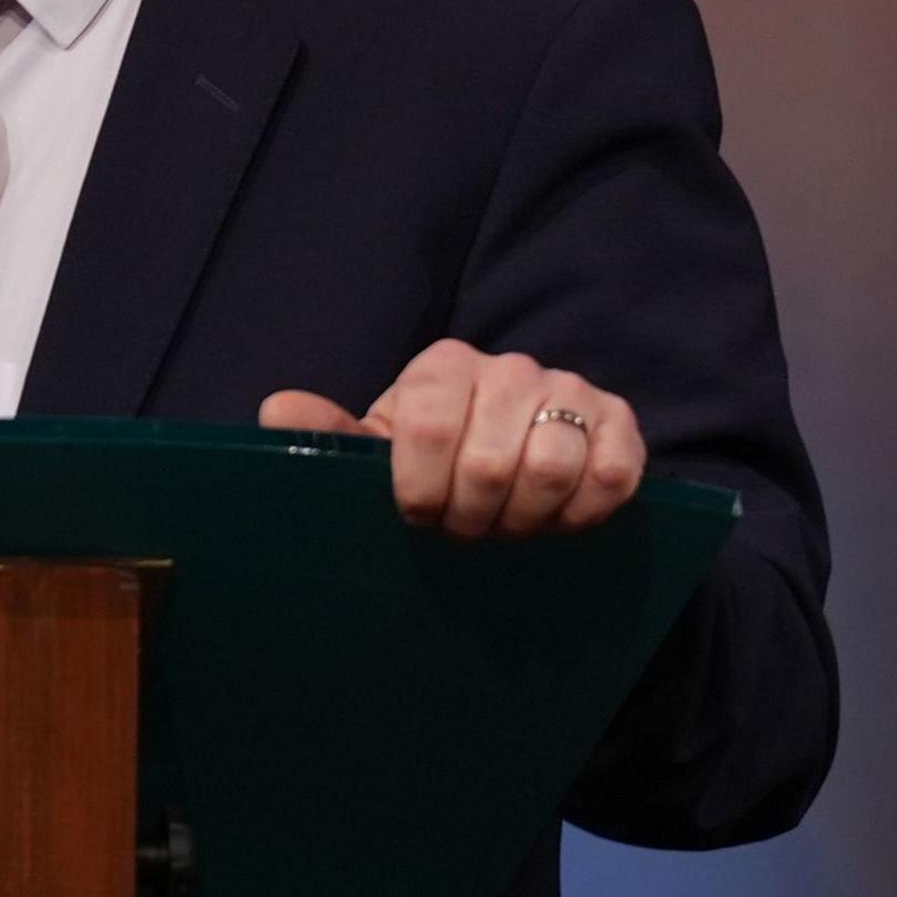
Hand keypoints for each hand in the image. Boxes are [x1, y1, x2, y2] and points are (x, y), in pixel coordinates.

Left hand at [259, 338, 646, 539]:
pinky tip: (558, 521)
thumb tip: (277, 410)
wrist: (505, 457)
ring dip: (524, 519)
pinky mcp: (619, 422)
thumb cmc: (429, 460)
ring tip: (508, 526)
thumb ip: (328, 436)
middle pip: (489, 461)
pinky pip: (611, 474)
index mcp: (442, 366)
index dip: (421, 490)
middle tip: (466, 530)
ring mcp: (569, 389)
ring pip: (550, 468)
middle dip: (472, 516)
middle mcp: (509, 367)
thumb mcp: (375, 451)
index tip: (418, 517)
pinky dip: (582, 513)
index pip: (426, 426)